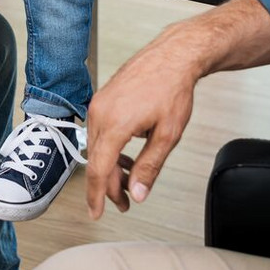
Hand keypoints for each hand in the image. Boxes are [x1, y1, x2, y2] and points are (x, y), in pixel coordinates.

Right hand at [85, 24, 202, 219]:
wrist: (173, 56)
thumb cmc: (172, 90)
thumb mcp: (167, 135)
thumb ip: (149, 167)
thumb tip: (137, 194)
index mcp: (115, 124)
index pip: (99, 169)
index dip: (97, 195)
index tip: (96, 213)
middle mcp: (101, 112)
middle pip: (97, 160)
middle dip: (109, 185)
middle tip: (125, 202)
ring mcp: (99, 103)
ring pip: (98, 146)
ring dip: (111, 166)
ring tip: (130, 180)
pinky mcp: (103, 97)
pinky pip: (101, 130)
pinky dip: (111, 148)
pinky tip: (127, 156)